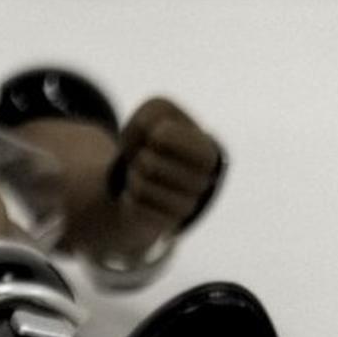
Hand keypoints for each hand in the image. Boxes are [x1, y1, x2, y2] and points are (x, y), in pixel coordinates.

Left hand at [109, 97, 222, 249]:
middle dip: (138, 157)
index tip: (158, 135)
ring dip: (132, 177)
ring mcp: (187, 207)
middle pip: (147, 163)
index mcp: (208, 151)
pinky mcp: (167, 225)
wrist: (146, 174)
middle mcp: (204, 182)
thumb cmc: (154, 138)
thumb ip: (154, 112)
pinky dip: (129, 197)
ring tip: (142, 175)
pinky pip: (135, 208)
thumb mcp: (156, 111)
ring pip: (140, 187)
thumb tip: (154, 137)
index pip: (162, 136)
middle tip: (146, 158)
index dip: (150, 133)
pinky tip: (140, 196)